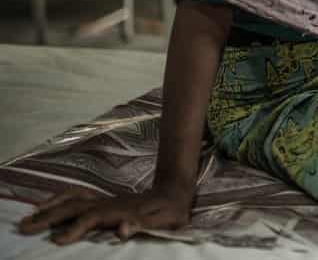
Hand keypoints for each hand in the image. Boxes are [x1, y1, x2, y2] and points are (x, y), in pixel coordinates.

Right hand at [18, 184, 193, 244]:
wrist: (176, 191)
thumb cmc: (171, 211)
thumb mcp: (163, 220)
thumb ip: (142, 224)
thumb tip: (122, 229)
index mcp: (119, 210)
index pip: (91, 219)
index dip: (75, 229)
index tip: (57, 241)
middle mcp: (108, 203)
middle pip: (74, 207)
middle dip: (49, 217)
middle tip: (25, 227)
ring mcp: (105, 200)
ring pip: (73, 200)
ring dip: (51, 207)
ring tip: (29, 217)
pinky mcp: (104, 201)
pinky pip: (78, 197)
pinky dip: (60, 199)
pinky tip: (48, 205)